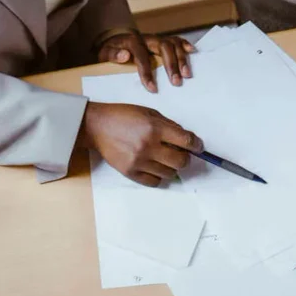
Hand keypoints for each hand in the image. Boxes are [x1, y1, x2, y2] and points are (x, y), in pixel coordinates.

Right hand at [80, 102, 202, 186]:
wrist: (97, 126)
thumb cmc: (123, 116)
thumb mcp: (149, 112)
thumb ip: (168, 125)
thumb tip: (186, 139)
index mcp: (155, 128)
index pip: (186, 141)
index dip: (197, 145)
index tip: (198, 147)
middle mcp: (148, 146)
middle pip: (181, 161)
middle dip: (186, 158)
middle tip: (181, 153)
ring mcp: (139, 161)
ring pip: (169, 174)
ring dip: (172, 167)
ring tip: (165, 159)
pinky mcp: (130, 172)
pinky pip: (154, 182)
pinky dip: (159, 176)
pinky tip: (155, 167)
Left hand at [98, 30, 193, 91]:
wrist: (114, 40)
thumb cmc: (111, 50)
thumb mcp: (105, 53)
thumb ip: (113, 55)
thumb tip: (125, 56)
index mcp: (132, 41)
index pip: (142, 56)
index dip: (147, 73)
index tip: (152, 89)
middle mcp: (147, 38)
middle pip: (163, 47)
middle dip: (171, 65)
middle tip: (176, 82)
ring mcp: (156, 38)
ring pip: (172, 44)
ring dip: (181, 59)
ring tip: (187, 75)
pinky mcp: (162, 40)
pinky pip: (176, 40)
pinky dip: (184, 45)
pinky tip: (192, 52)